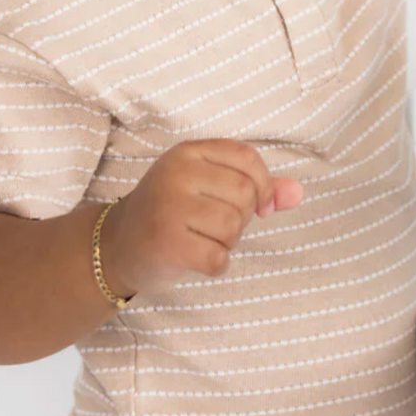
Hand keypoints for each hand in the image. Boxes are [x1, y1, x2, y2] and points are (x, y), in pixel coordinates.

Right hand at [98, 139, 303, 297]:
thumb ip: (258, 186)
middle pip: (244, 194)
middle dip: (242, 216)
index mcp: (189, 152)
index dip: (264, 184)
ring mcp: (169, 209)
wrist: (117, 245)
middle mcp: (177, 174)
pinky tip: (199, 258)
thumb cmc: (172, 211)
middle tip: (217, 224)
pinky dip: (217, 264)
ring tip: (205, 238)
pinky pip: (218, 258)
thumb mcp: (209, 186)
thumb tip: (298, 193)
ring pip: (233, 226)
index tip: (260, 204)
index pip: (247, 158)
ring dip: (228, 241)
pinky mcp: (166, 245)